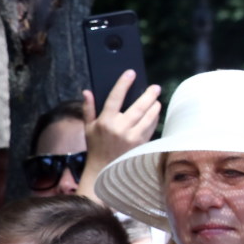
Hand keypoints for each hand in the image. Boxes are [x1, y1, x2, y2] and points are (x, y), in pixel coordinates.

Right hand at [79, 69, 161, 200]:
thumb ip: (88, 109)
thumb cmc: (95, 147)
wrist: (104, 170)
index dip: (123, 84)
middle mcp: (120, 128)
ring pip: (148, 117)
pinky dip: (154, 119)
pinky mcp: (141, 144)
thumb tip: (86, 92)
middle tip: (155, 87)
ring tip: (157, 99)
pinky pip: (151, 127)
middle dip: (148, 95)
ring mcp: (132, 137)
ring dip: (154, 106)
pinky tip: (155, 112)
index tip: (130, 73)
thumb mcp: (88, 128)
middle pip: (138, 107)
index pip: (115, 98)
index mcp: (105, 122)